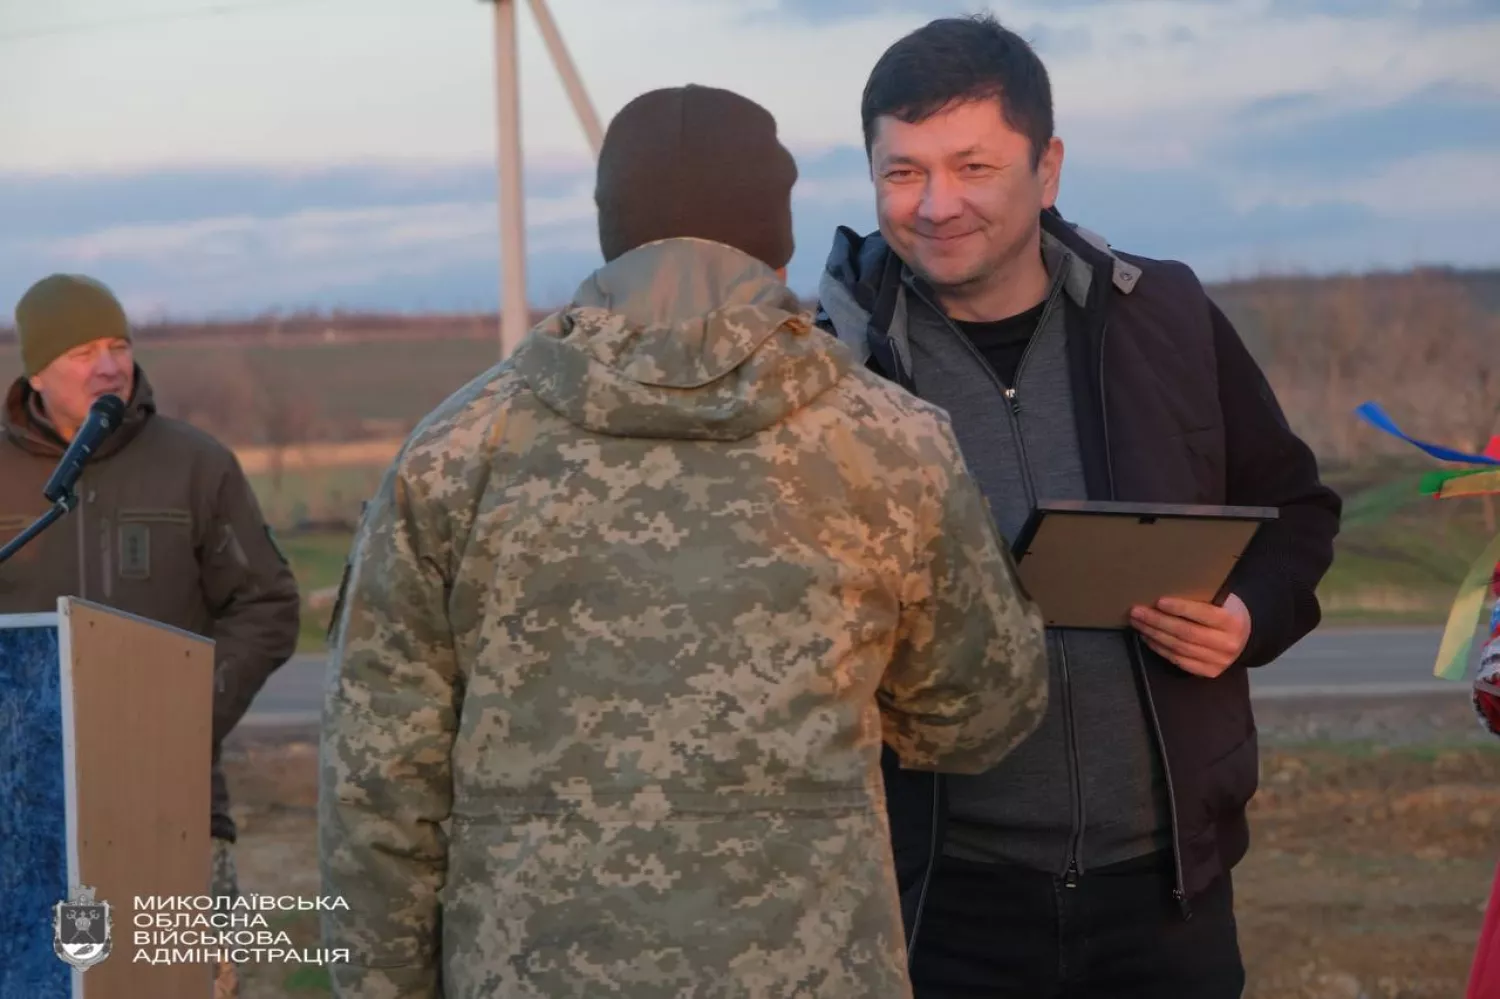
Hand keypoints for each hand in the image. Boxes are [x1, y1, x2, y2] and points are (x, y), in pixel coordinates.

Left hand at [1129, 594, 1250, 677]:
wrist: (1244, 637)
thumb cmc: (1226, 611)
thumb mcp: (1222, 601)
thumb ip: (1202, 598)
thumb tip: (1165, 589)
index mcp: (1232, 622)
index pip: (1203, 614)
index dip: (1180, 608)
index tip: (1159, 601)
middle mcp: (1227, 644)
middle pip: (1186, 633)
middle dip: (1158, 622)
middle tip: (1137, 612)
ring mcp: (1218, 662)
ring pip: (1179, 648)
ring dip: (1154, 635)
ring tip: (1138, 624)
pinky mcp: (1209, 672)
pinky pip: (1179, 661)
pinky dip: (1160, 649)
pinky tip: (1148, 638)